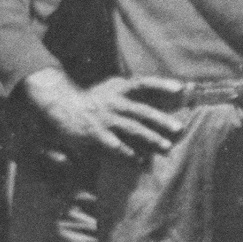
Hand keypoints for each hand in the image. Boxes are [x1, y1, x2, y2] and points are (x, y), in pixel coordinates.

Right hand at [23, 70, 185, 162]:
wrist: (62, 103)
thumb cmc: (96, 97)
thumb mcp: (114, 88)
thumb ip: (134, 93)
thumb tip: (164, 95)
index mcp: (119, 87)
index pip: (143, 82)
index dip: (161, 84)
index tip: (180, 87)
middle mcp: (113, 101)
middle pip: (141, 110)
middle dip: (161, 120)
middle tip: (179, 128)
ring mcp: (105, 117)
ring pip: (132, 128)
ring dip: (151, 138)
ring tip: (166, 146)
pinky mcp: (96, 133)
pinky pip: (116, 144)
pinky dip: (129, 152)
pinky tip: (139, 159)